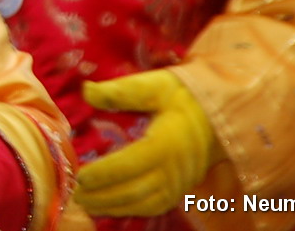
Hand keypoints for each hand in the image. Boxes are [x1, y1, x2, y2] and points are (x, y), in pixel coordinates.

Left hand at [75, 69, 221, 216]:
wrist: (220, 115)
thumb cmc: (184, 97)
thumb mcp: (155, 85)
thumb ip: (121, 91)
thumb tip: (86, 91)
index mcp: (167, 143)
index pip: (131, 164)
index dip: (105, 173)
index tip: (80, 175)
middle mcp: (175, 169)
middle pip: (135, 190)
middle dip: (103, 195)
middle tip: (74, 195)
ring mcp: (180, 183)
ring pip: (144, 203)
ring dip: (113, 206)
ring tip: (85, 203)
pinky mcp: (180, 189)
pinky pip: (155, 206)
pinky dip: (131, 209)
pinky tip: (109, 206)